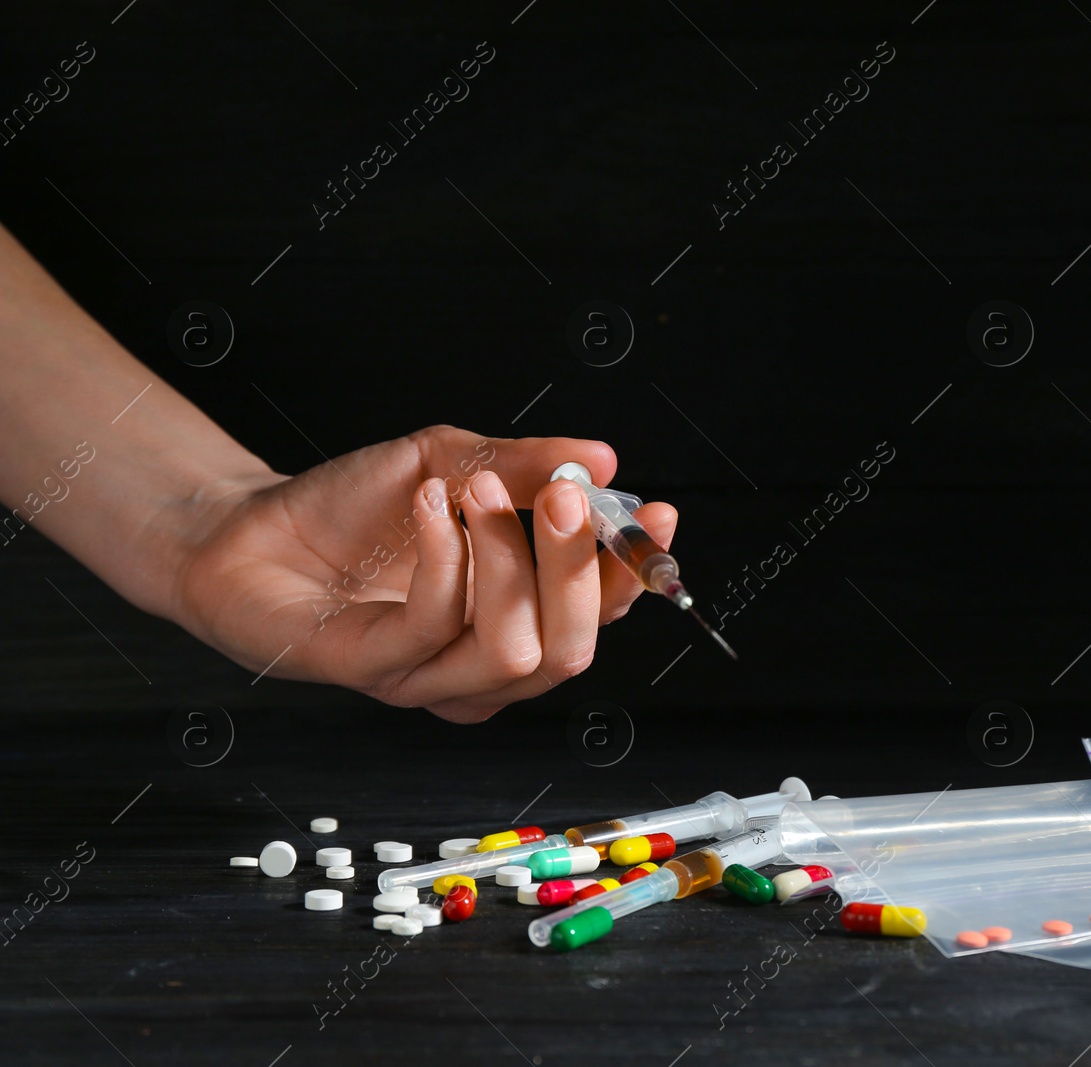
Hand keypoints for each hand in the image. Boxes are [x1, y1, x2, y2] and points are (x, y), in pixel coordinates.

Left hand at [172, 425, 676, 720]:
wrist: (251, 530)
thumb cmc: (351, 508)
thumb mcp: (452, 463)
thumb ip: (526, 464)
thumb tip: (604, 459)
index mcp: (519, 619)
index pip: (602, 615)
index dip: (635, 570)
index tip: (653, 512)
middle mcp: (482, 663)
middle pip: (570, 650)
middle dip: (575, 567)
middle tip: (563, 494)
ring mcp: (429, 678)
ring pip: (514, 653)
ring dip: (507, 562)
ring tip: (476, 490)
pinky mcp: (373, 670)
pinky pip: (434, 627)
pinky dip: (444, 556)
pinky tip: (431, 505)